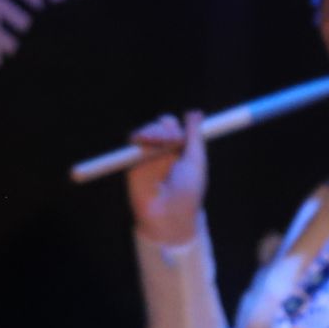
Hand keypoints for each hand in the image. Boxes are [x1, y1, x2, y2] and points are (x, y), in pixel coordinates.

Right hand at [126, 112, 207, 246]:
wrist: (170, 215)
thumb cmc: (188, 193)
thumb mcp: (196, 161)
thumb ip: (195, 136)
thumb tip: (195, 112)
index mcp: (180, 151)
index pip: (175, 128)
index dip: (178, 126)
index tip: (182, 134)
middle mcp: (163, 152)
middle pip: (161, 126)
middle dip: (166, 128)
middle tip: (173, 140)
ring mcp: (147, 156)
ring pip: (147, 130)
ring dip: (155, 132)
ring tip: (161, 144)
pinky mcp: (132, 161)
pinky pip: (133, 142)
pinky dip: (140, 137)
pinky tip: (146, 141)